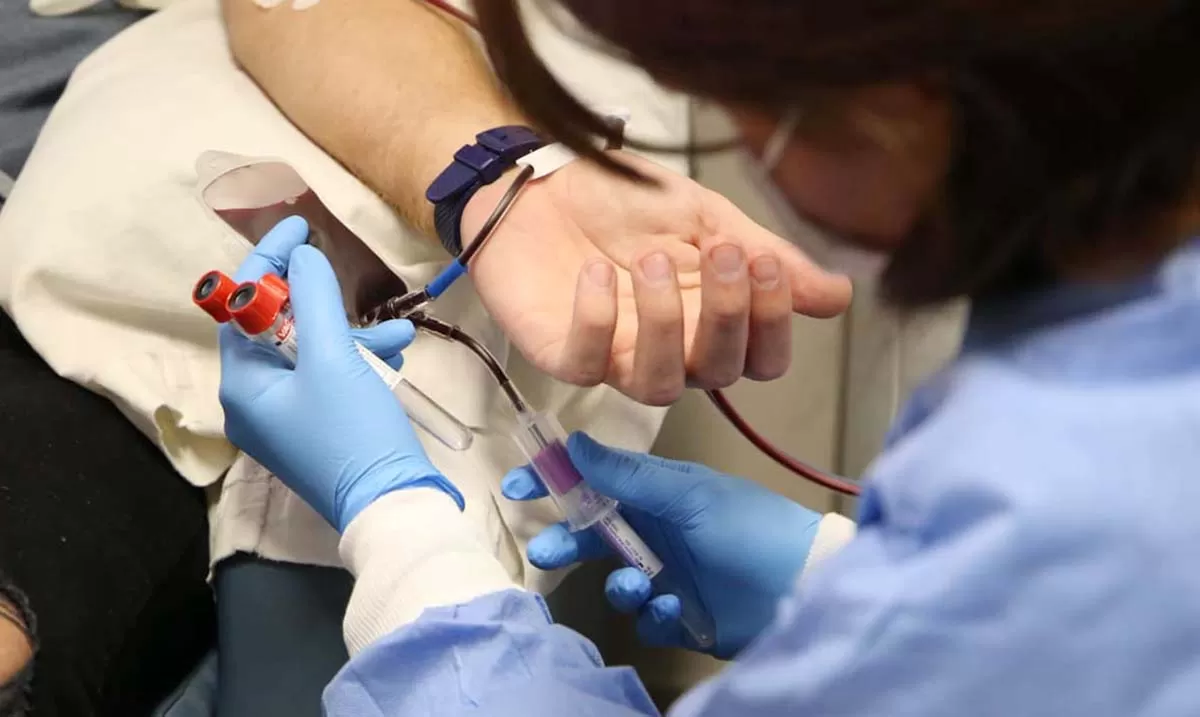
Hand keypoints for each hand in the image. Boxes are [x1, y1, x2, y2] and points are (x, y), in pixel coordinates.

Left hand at [218, 217, 461, 531]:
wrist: (392, 505)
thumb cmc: (353, 431)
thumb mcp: (334, 358)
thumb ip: (315, 300)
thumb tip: (301, 257)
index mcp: (243, 385)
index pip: (242, 308)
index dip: (268, 262)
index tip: (298, 227)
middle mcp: (256, 403)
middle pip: (279, 330)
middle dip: (323, 304)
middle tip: (347, 277)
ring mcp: (289, 421)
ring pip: (315, 354)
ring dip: (354, 335)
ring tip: (397, 333)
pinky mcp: (322, 431)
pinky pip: (333, 380)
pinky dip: (361, 363)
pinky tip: (395, 357)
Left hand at [464, 152, 852, 404]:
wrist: (537, 178)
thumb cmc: (620, 201)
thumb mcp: (703, 215)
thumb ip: (763, 254)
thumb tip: (838, 296)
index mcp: (711, 319)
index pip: (762, 357)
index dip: (772, 323)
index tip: (764, 265)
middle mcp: (670, 350)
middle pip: (720, 373)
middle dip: (727, 315)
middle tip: (721, 254)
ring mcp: (614, 356)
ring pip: (659, 384)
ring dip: (665, 325)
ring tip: (652, 261)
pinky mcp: (561, 352)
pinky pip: (586, 364)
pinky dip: (596, 320)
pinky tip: (597, 274)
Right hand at [501, 432, 821, 658]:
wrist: (806, 586)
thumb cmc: (753, 529)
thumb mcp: (690, 495)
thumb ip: (629, 475)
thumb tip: (575, 444)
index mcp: (659, 493)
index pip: (595, 480)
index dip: (556, 481)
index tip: (519, 486)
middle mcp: (659, 531)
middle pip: (594, 535)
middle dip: (567, 542)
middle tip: (547, 550)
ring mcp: (669, 573)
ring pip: (615, 580)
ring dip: (619, 584)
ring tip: (639, 585)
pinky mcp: (682, 614)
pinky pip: (646, 619)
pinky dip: (654, 616)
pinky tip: (676, 608)